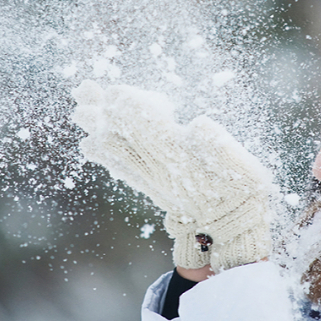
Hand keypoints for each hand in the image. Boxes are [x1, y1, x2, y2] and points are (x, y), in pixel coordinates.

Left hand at [71, 80, 274, 270]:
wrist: (232, 229)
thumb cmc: (242, 195)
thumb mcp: (242, 168)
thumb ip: (219, 145)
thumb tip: (198, 124)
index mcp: (181, 155)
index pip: (149, 126)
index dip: (131, 108)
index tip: (114, 91)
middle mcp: (160, 166)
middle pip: (124, 135)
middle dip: (103, 112)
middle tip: (81, 91)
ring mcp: (153, 177)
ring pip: (118, 150)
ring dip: (97, 128)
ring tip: (79, 112)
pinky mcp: (153, 186)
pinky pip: (123, 167)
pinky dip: (105, 154)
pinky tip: (92, 145)